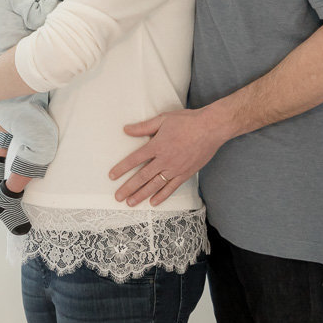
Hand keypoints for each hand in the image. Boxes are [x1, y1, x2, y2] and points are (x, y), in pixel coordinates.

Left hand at [108, 109, 227, 206]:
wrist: (211, 128)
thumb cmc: (187, 121)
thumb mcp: (163, 119)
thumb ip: (143, 127)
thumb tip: (126, 129)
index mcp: (157, 145)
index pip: (134, 159)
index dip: (122, 168)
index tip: (112, 176)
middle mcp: (164, 159)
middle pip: (142, 176)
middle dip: (128, 188)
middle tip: (118, 197)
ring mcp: (175, 168)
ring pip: (155, 185)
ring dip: (141, 195)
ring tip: (130, 203)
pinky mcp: (186, 173)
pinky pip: (171, 188)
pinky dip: (162, 196)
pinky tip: (153, 202)